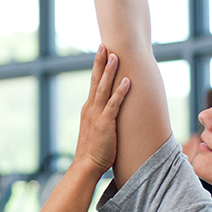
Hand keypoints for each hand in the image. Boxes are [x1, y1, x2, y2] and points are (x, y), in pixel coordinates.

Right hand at [75, 45, 130, 177]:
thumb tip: (110, 114)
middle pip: (95, 80)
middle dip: (100, 62)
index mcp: (88, 108)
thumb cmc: (93, 151)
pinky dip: (120, 92)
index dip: (97, 67)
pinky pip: (114, 105)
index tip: (101, 53)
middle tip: (104, 45)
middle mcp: (90, 108)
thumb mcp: (96, 130)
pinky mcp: (104, 124)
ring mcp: (96, 115)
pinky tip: (126, 81)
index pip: (93, 83)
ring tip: (115, 56)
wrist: (85, 166)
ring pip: (103, 88)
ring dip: (110, 71)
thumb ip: (101, 119)